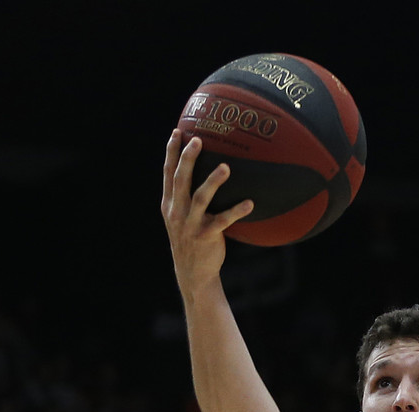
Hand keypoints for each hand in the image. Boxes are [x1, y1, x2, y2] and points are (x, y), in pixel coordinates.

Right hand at [163, 133, 254, 297]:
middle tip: (197, 139)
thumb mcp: (181, 218)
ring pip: (200, 198)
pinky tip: (250, 203)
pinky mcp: (206, 236)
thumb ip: (185, 197)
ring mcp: (190, 224)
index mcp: (169, 204)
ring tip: (226, 167)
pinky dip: (237, 211)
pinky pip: (223, 221)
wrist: (193, 272)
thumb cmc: (192, 239)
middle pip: (180, 179)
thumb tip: (201, 173)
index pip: (168, 173)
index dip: (171, 152)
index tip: (177, 132)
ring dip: (213, 181)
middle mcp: (177, 211)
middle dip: (187, 158)